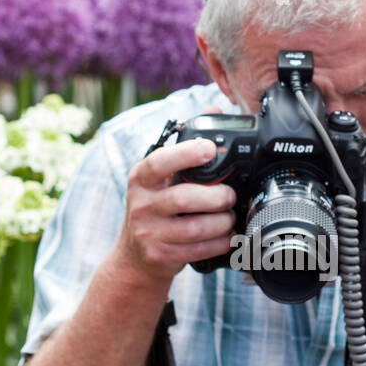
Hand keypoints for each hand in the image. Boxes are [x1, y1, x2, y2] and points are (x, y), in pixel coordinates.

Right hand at [114, 113, 236, 287]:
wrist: (134, 256)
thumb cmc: (153, 208)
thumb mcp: (159, 177)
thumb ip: (185, 145)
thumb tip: (215, 109)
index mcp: (141, 178)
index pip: (159, 161)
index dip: (186, 154)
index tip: (210, 149)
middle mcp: (141, 204)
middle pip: (184, 198)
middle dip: (217, 197)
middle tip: (230, 196)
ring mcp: (149, 233)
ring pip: (195, 227)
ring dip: (222, 222)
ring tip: (230, 217)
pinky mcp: (161, 256)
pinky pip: (198, 250)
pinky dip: (220, 243)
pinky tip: (227, 236)